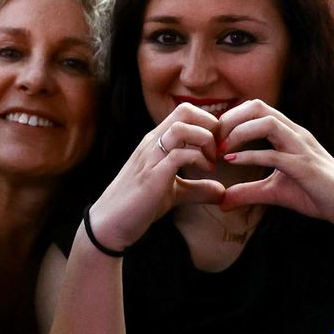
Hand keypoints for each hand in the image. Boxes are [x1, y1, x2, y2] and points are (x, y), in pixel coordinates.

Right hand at [86, 104, 225, 250]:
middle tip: (219, 149)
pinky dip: (199, 159)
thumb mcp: (175, 193)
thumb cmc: (139, 205)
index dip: (209, 123)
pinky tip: (206, 172)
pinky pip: (180, 154)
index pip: (185, 112)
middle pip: (185, 111)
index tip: (219, 146)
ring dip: (205, 140)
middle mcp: (153, 142)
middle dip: (210, 125)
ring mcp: (151, 157)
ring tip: (212, 160)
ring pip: (182, 127)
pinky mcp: (153, 175)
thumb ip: (198, 189)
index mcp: (157, 141)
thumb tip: (222, 192)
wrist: (111, 223)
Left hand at [215, 100, 333, 228]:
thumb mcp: (275, 192)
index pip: (256, 109)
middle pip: (259, 107)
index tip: (213, 138)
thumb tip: (222, 201)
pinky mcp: (305, 166)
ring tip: (222, 149)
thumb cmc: (317, 194)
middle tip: (213, 140)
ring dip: (239, 132)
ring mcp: (302, 147)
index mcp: (289, 133)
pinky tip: (232, 161)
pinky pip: (274, 154)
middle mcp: (295, 133)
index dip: (231, 118)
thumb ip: (248, 192)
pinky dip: (250, 156)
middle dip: (231, 119)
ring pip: (267, 122)